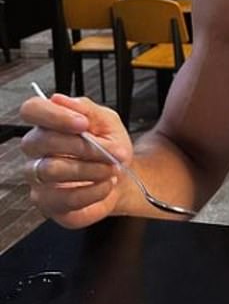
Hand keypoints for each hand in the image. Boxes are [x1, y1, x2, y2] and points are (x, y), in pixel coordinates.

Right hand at [20, 93, 131, 228]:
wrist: (123, 179)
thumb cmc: (110, 148)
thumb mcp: (108, 122)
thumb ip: (87, 110)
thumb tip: (60, 100)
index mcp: (49, 123)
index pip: (32, 110)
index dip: (54, 115)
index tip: (83, 123)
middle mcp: (37, 150)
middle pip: (41, 141)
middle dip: (81, 146)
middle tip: (109, 151)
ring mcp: (38, 178)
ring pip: (52, 170)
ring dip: (89, 169)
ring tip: (110, 169)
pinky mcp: (48, 203)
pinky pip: (65, 198)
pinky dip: (93, 191)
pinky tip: (106, 184)